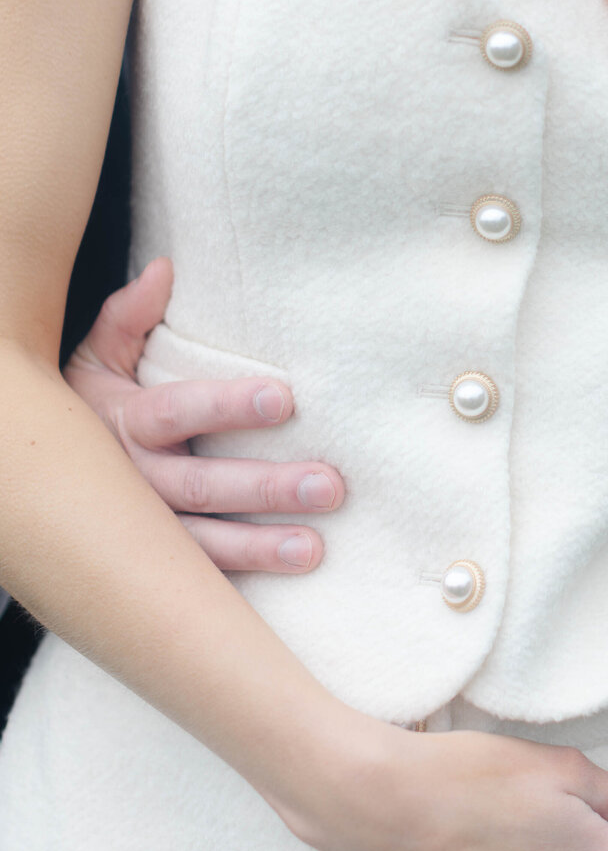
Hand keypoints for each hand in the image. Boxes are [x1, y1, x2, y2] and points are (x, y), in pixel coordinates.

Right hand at [64, 258, 344, 573]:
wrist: (37, 475)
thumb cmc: (87, 406)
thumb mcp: (95, 359)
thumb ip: (127, 317)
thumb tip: (165, 270)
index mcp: (123, 422)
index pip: (179, 412)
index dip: (228, 406)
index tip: (285, 399)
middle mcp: (132, 481)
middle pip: (201, 486)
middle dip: (266, 487)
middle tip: (328, 483)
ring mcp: (142, 530)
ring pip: (201, 545)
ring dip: (260, 547)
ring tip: (314, 547)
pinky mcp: (154, 564)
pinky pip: (198, 579)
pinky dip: (242, 580)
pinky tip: (289, 575)